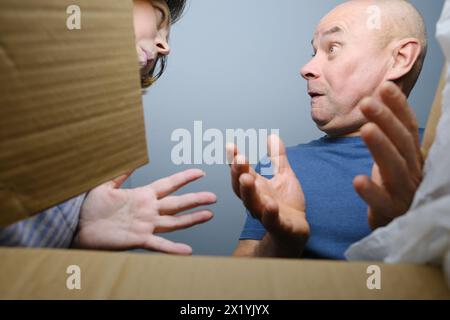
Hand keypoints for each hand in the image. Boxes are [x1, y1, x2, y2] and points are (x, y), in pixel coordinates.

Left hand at [73, 169, 215, 253]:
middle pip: (177, 203)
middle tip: (213, 196)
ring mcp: (146, 225)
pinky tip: (187, 250)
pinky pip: (159, 245)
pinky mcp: (138, 239)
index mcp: (142, 195)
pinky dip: (173, 249)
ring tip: (209, 215)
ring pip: (174, 221)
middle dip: (196, 199)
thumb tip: (131, 158)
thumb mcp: (104, 185)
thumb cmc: (89, 207)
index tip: (199, 172)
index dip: (184, 178)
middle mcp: (148, 210)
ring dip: (192, 219)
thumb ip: (120, 173)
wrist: (77, 227)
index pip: (169, 184)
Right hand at [227, 135, 308, 250]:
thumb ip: (277, 158)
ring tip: (247, 178)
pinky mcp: (279, 226)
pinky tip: (270, 205)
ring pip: (252, 204)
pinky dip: (269, 214)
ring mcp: (265, 214)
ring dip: (248, 191)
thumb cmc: (285, 203)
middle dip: (238, 173)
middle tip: (238, 159)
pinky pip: (272, 221)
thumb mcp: (283, 175)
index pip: (241, 172)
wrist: (295, 230)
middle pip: (242, 187)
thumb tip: (272, 136)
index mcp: (256, 187)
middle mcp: (256, 200)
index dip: (235, 160)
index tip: (230, 146)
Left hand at [353, 82, 422, 229]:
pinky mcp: (393, 212)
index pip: (408, 127)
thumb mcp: (392, 158)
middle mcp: (413, 171)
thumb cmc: (392, 187)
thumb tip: (376, 99)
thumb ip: (388, 134)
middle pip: (401, 142)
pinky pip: (382, 201)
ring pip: (395, 167)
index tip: (384, 87)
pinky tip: (358, 180)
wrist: (395, 223)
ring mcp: (405, 192)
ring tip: (365, 129)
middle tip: (366, 102)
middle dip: (385, 120)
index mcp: (412, 156)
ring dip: (380, 147)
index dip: (398, 107)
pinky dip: (371, 191)